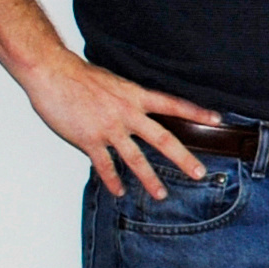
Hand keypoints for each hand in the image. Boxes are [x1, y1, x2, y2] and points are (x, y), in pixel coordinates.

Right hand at [22, 53, 216, 198]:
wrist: (52, 73)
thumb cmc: (79, 76)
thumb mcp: (113, 83)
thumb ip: (127, 99)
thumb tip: (137, 110)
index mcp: (135, 96)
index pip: (173, 105)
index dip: (196, 113)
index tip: (217, 120)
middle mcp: (127, 114)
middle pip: (163, 139)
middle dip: (183, 158)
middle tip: (199, 173)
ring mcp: (109, 128)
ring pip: (136, 158)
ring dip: (149, 179)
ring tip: (160, 194)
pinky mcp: (89, 139)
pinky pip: (105, 165)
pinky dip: (112, 179)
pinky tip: (119, 191)